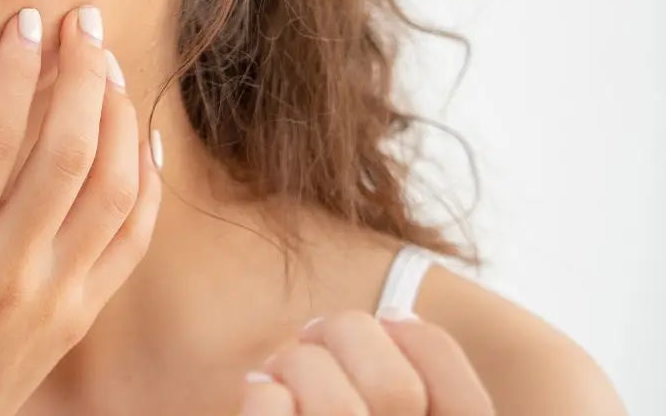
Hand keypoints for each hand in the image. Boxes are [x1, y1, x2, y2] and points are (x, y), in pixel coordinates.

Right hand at [0, 5, 163, 415]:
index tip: (27, 20)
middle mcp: (7, 271)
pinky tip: (140, 136)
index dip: (16, 71)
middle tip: (85, 21)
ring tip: (108, 66)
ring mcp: (54, 295)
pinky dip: (146, 181)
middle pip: (68, 154)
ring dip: (120, 118)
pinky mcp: (82, 313)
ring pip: (113, 190)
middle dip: (83, 76)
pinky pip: (132, 237)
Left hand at [240, 309, 494, 414]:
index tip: (389, 322)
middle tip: (316, 334)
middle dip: (347, 335)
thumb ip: (406, 397)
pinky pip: (274, 410)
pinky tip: (262, 391)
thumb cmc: (327, 410)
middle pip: (393, 391)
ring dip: (297, 364)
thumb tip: (398, 321)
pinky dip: (264, 392)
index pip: (465, 403)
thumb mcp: (384, 410)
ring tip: (284, 369)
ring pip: (334, 406)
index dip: (423, 342)